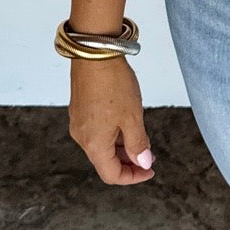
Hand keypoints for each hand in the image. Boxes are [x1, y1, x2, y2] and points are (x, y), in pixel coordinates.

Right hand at [68, 56, 155, 185]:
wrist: (95, 53)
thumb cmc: (113, 84)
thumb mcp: (133, 118)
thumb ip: (138, 144)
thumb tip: (143, 163)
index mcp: (94, 144)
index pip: (112, 174)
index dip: (133, 177)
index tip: (150, 170)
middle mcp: (82, 137)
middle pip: (105, 161)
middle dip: (128, 162)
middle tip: (149, 155)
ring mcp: (79, 122)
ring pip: (101, 146)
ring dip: (122, 147)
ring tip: (141, 137)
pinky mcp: (80, 110)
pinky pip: (97, 131)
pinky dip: (113, 134)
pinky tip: (127, 122)